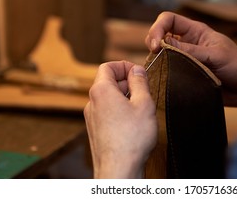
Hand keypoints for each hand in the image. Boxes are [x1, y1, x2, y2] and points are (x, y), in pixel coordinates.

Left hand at [84, 61, 156, 177]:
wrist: (118, 170)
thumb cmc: (131, 139)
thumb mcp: (144, 104)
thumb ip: (140, 82)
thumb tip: (137, 70)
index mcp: (101, 91)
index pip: (107, 66)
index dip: (124, 66)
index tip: (139, 73)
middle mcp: (92, 102)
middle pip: (108, 81)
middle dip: (127, 82)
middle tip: (144, 90)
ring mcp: (92, 117)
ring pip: (108, 98)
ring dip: (124, 97)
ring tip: (140, 108)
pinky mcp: (95, 130)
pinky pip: (107, 112)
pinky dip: (119, 110)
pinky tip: (133, 122)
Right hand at [145, 12, 236, 107]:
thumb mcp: (215, 55)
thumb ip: (190, 51)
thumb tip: (163, 45)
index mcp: (195, 32)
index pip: (168, 20)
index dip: (158, 28)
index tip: (155, 45)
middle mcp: (187, 43)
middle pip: (160, 35)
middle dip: (153, 42)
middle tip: (154, 56)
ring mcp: (185, 59)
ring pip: (162, 54)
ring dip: (156, 59)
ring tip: (156, 69)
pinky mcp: (185, 74)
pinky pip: (168, 71)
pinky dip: (162, 74)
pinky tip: (161, 79)